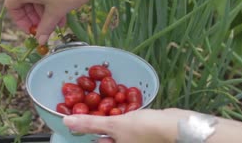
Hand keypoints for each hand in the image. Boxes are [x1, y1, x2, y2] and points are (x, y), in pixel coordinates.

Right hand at [5, 0, 96, 43]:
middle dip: (36, 16)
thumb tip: (40, 40)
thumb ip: (45, 27)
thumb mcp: (56, 11)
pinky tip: (62, 9)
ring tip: (59, 21)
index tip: (32, 30)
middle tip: (47, 27)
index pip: (12, 7)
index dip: (21, 21)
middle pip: (24, 0)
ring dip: (45, 9)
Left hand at [63, 108, 189, 142]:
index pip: (96, 141)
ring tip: (107, 102)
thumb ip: (91, 124)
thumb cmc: (145, 129)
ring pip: (117, 131)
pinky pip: (128, 127)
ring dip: (112, 117)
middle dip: (99, 121)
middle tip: (92, 104)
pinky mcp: (143, 134)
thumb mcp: (115, 125)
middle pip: (106, 137)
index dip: (87, 130)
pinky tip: (123, 105)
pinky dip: (124, 117)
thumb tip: (66, 121)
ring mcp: (135, 141)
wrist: (175, 126)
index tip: (80, 113)